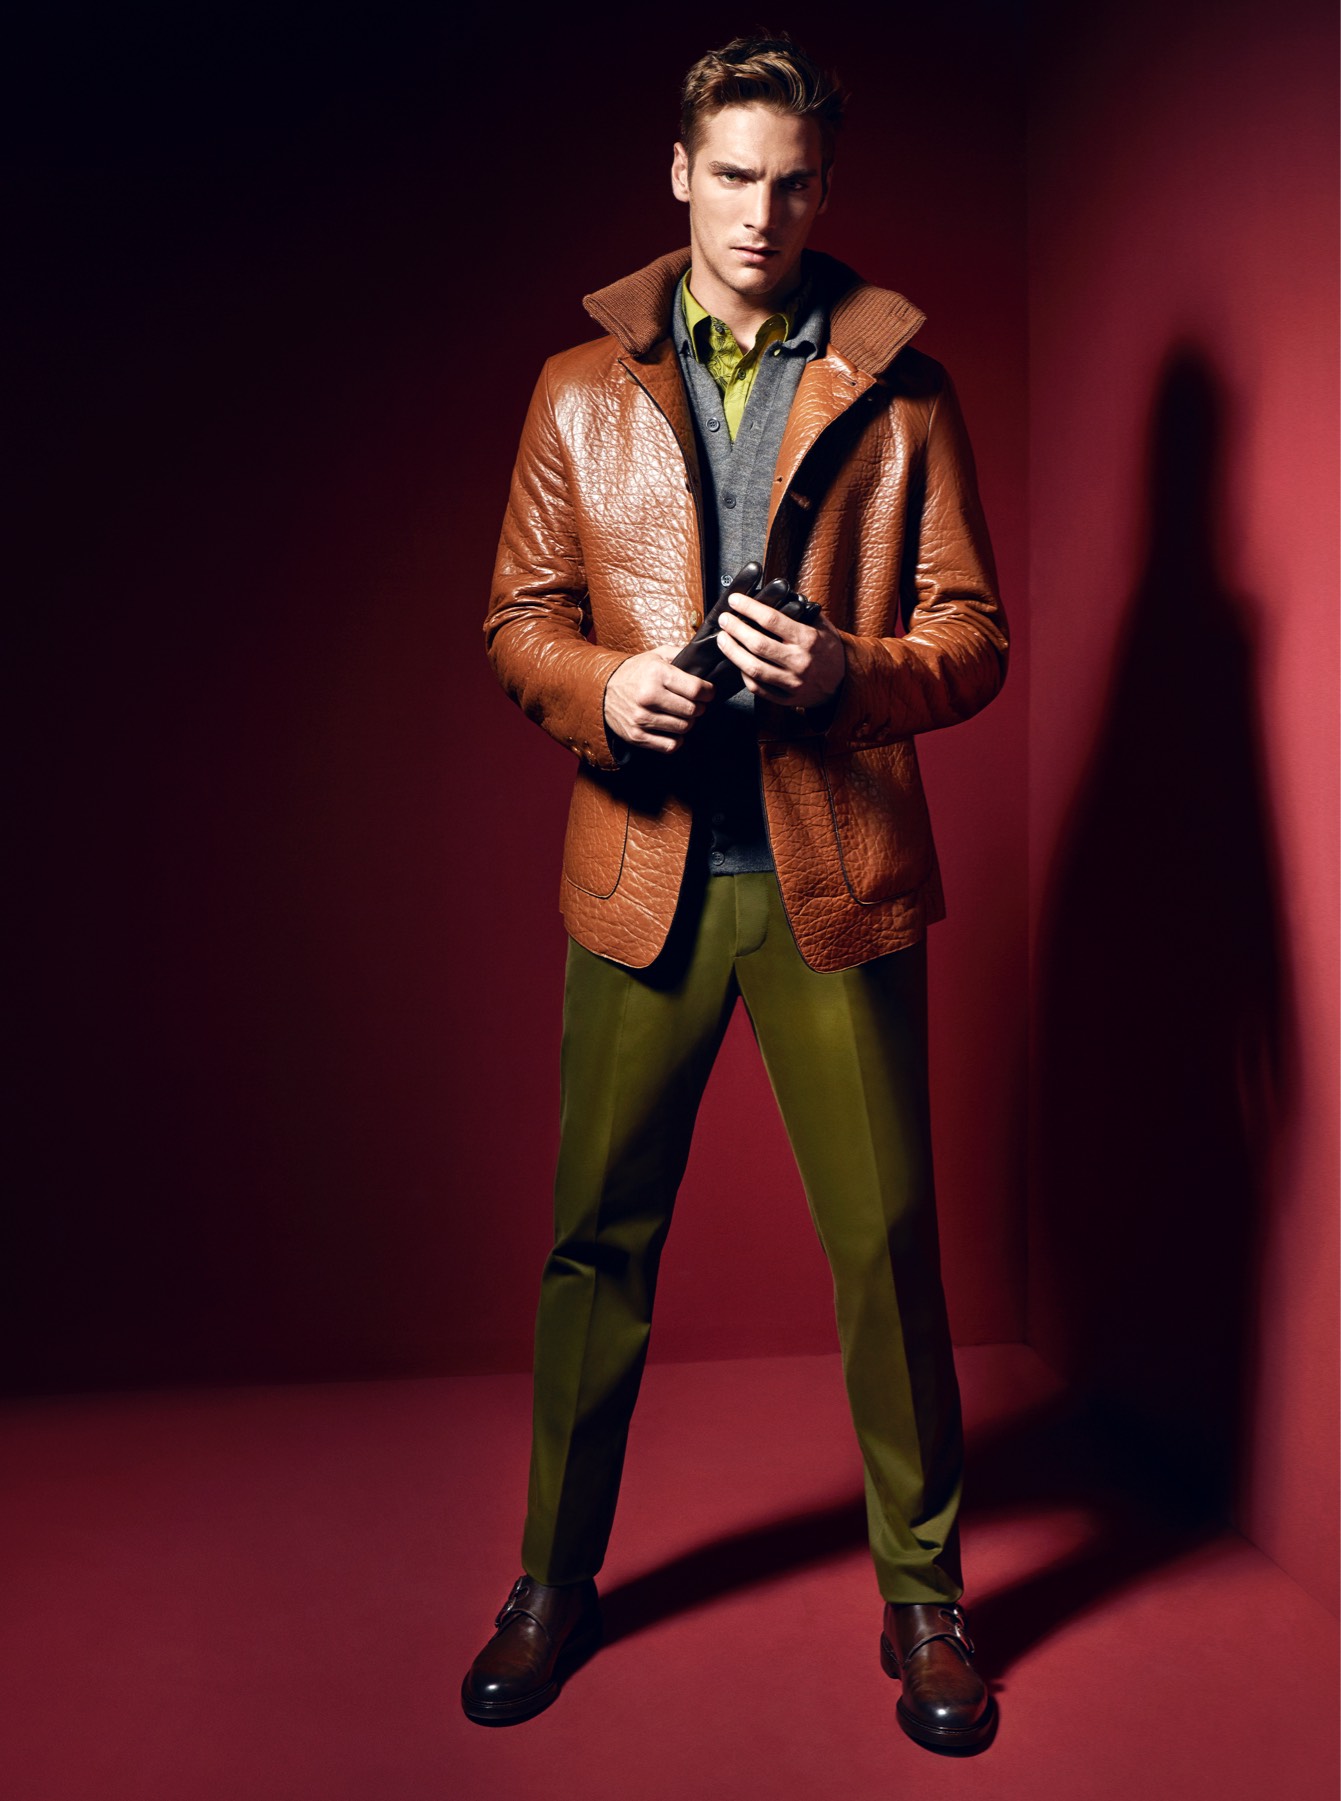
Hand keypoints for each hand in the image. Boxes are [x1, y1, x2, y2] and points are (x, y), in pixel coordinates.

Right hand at [604, 645, 713, 752]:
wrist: (602, 688)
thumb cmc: (635, 672)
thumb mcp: (657, 655)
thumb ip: (681, 654)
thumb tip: (705, 659)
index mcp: (656, 674)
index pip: (695, 689)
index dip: (708, 692)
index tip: (709, 692)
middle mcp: (648, 696)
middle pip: (692, 711)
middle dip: (700, 708)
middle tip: (696, 704)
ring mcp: (641, 718)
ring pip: (683, 728)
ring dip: (688, 722)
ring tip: (682, 714)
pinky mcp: (636, 736)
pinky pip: (670, 746)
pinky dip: (676, 739)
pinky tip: (672, 729)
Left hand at [715, 594, 846, 707]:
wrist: (843, 684)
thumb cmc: (828, 650)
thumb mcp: (822, 626)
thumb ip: (800, 611)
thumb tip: (776, 594)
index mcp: (808, 639)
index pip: (772, 619)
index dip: (749, 608)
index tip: (735, 600)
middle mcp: (800, 661)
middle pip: (758, 644)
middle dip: (735, 629)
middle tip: (724, 619)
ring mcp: (792, 682)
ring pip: (753, 668)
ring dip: (732, 652)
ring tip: (722, 639)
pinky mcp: (786, 699)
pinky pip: (757, 688)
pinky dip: (743, 674)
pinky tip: (737, 662)